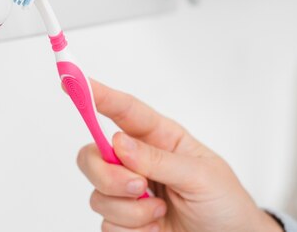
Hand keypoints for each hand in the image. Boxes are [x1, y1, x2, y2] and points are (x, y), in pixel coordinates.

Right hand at [76, 80, 283, 231]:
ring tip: (160, 213)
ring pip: (98, 194)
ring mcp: (130, 192)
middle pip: (93, 155)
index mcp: (160, 138)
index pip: (124, 110)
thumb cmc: (224, 201)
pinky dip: (131, 230)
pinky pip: (106, 223)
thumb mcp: (200, 176)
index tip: (72, 80)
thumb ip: (159, 160)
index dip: (96, 94)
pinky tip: (156, 228)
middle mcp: (139, 161)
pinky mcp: (127, 221)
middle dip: (108, 175)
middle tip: (138, 186)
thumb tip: (119, 143)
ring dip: (129, 209)